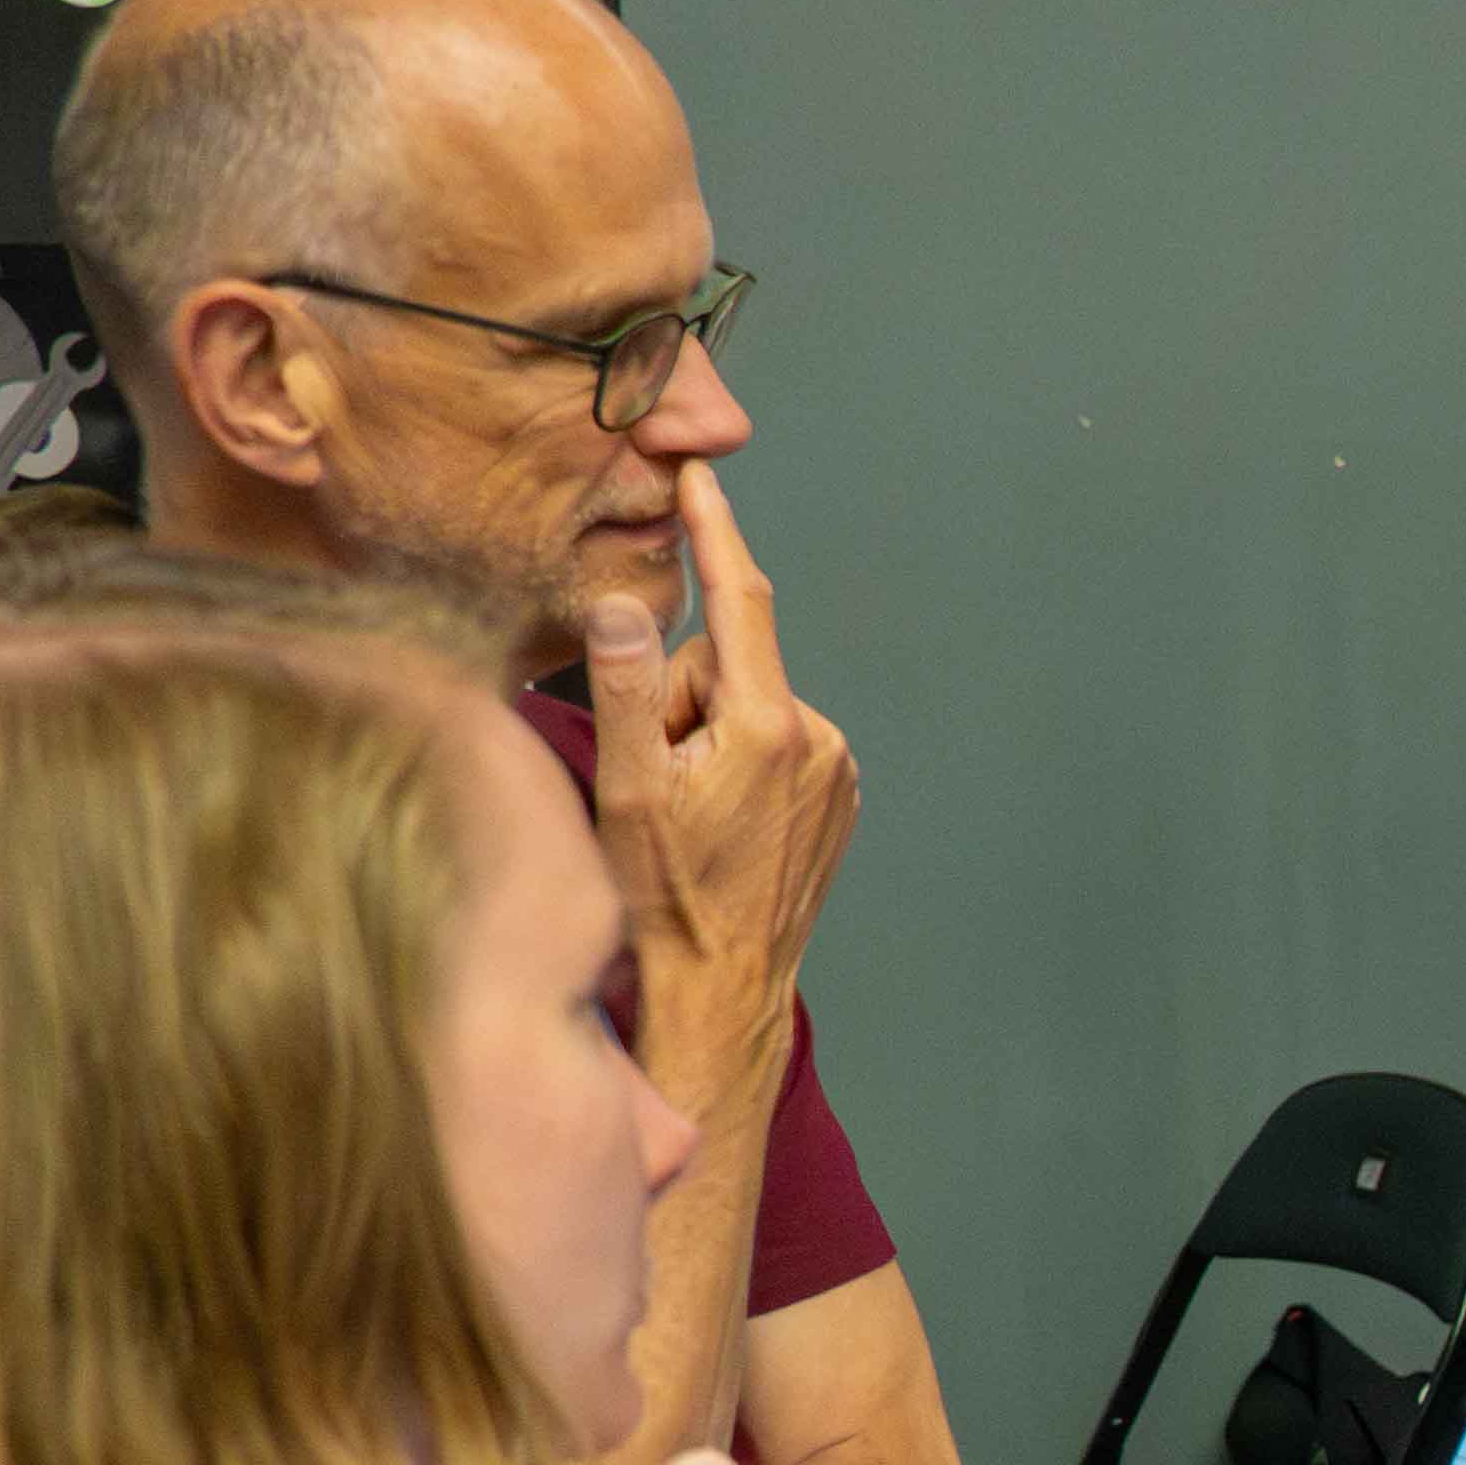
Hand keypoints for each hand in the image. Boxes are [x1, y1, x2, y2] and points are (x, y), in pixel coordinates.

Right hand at [586, 465, 856, 1016]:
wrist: (722, 987)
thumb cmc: (665, 898)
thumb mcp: (629, 788)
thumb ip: (627, 688)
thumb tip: (626, 605)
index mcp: (768, 726)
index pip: (741, 600)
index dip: (716, 532)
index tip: (703, 477)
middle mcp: (819, 739)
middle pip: (729, 664)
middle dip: (681, 699)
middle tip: (659, 775)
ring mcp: (837, 771)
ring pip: (750, 705)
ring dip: (708, 737)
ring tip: (691, 811)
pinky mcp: (839, 796)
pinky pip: (776, 742)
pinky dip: (740, 761)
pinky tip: (722, 820)